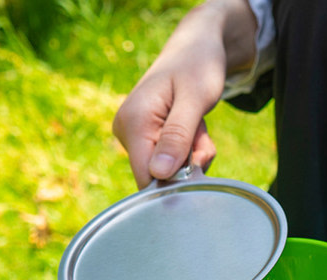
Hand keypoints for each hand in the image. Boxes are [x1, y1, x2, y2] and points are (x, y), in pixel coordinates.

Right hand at [112, 0, 256, 187]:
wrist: (196, 49)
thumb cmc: (198, 68)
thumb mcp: (194, 101)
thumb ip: (177, 137)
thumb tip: (159, 174)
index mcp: (133, 122)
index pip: (146, 177)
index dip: (175, 182)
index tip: (198, 161)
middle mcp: (126, 131)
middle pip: (160, 176)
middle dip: (189, 165)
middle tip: (201, 134)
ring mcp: (133, 136)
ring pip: (169, 171)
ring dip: (193, 156)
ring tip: (197, 126)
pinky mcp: (145, 139)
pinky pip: (171, 161)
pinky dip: (189, 151)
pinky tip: (192, 128)